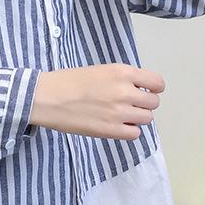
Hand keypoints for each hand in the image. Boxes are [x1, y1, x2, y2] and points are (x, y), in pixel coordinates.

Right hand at [28, 63, 164, 139]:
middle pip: (153, 103)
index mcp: (122, 73)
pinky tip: (115, 125)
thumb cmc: (68, 81)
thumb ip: (121, 79)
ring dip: (136, 118)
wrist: (47, 98)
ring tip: (120, 115)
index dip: (153, 88)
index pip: (157, 83)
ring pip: (146, 119)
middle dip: (143, 104)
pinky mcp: (111, 130)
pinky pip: (134, 134)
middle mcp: (125, 92)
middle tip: (129, 104)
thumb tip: (137, 90)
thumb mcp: (100, 70)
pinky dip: (128, 130)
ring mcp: (119, 112)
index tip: (145, 91)